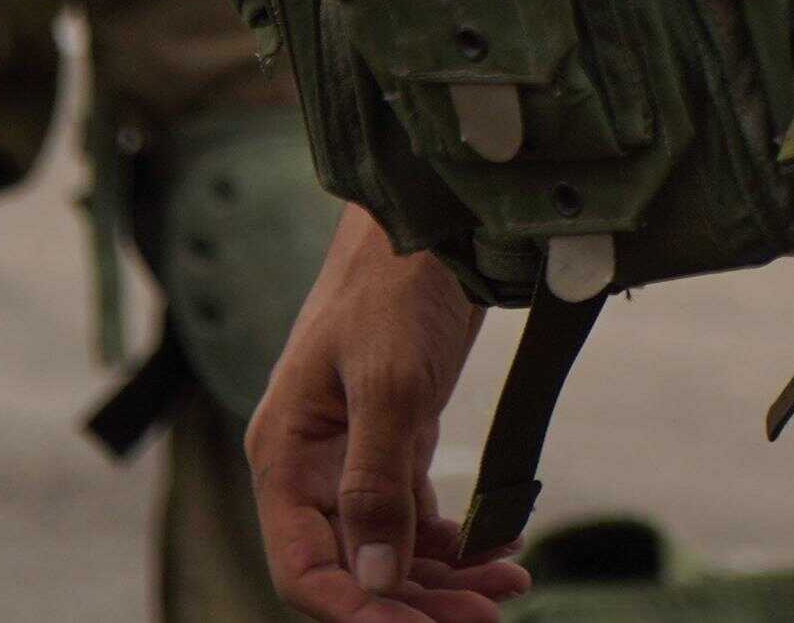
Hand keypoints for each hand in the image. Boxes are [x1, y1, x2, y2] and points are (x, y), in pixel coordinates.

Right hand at [250, 204, 530, 620]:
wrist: (430, 212)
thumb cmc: (392, 283)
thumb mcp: (387, 383)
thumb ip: (376, 484)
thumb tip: (375, 578)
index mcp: (284, 456)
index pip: (303, 570)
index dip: (357, 612)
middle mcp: (312, 466)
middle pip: (354, 568)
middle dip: (415, 602)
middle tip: (486, 618)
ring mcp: (354, 454)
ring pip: (391, 549)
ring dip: (445, 580)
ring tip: (509, 589)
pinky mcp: (395, 438)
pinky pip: (419, 517)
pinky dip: (458, 543)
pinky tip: (502, 551)